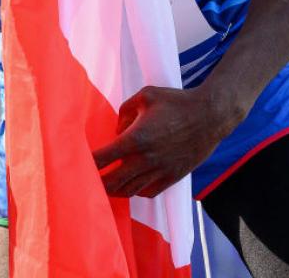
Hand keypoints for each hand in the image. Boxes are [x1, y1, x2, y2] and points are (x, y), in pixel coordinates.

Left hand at [93, 85, 245, 198]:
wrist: (210, 116)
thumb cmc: (177, 102)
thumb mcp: (146, 96)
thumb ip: (125, 111)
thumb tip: (117, 129)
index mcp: (136, 139)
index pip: (104, 158)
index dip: (88, 163)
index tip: (78, 163)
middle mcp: (146, 160)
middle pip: (113, 182)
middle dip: (97, 184)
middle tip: (87, 181)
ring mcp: (160, 171)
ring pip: (130, 191)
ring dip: (115, 190)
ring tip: (105, 186)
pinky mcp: (173, 177)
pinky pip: (149, 192)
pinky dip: (136, 191)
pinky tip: (131, 185)